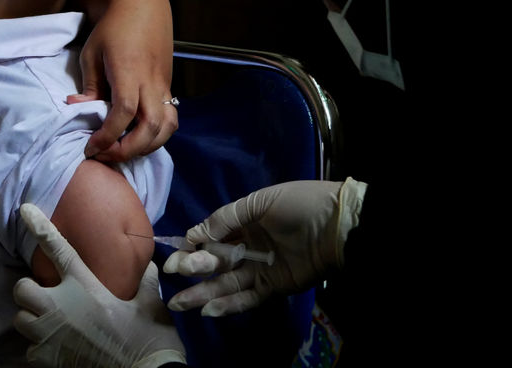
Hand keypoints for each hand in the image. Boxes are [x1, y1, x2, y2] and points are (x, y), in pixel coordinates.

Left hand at [13, 204, 185, 367]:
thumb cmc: (149, 339)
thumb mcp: (150, 304)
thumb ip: (144, 282)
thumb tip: (149, 265)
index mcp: (86, 286)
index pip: (58, 248)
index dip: (40, 226)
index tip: (25, 210)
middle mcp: (62, 306)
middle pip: (21, 288)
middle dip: (29, 291)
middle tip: (46, 298)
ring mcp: (51, 333)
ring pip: (20, 318)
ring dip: (32, 318)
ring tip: (50, 323)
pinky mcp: (47, 359)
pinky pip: (29, 348)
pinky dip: (39, 347)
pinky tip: (57, 347)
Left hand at [69, 0, 175, 161]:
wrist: (143, 6)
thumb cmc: (113, 27)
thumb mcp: (92, 52)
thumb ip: (89, 84)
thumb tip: (76, 108)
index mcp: (129, 71)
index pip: (125, 111)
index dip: (109, 135)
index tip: (91, 147)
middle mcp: (151, 81)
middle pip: (151, 126)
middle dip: (129, 149)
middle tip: (104, 155)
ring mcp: (163, 85)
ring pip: (167, 126)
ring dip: (147, 146)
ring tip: (122, 150)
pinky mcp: (168, 86)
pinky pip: (170, 118)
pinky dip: (158, 135)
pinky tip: (139, 139)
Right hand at [164, 178, 366, 316]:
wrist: (338, 226)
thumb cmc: (299, 205)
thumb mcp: (260, 202)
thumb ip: (226, 218)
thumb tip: (194, 234)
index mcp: (245, 221)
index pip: (212, 235)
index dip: (193, 243)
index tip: (176, 251)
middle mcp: (249, 246)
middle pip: (215, 260)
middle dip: (193, 267)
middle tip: (173, 273)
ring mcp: (260, 268)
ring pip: (225, 282)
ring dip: (201, 293)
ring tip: (177, 303)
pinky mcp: (274, 287)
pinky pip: (247, 297)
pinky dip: (228, 304)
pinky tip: (208, 309)